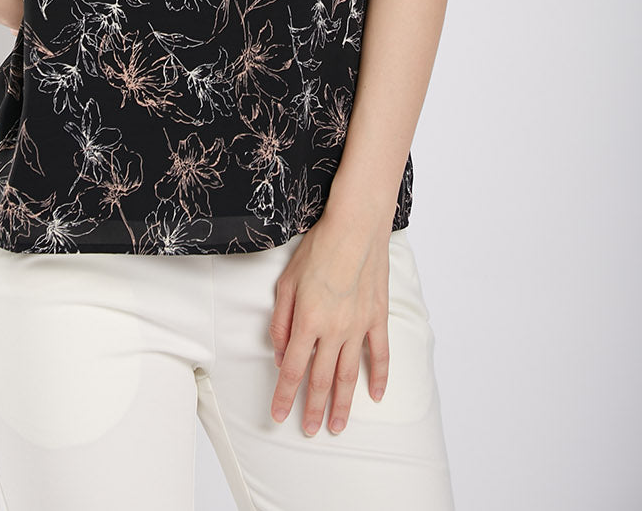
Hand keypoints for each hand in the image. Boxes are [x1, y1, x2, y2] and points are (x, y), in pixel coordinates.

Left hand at [268, 210, 391, 435]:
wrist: (355, 228)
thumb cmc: (318, 249)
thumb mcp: (286, 282)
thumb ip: (281, 322)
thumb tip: (281, 354)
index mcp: (308, 321)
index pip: (293, 369)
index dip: (284, 395)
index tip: (277, 416)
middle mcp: (334, 330)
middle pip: (321, 379)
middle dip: (313, 409)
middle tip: (309, 431)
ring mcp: (359, 326)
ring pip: (349, 375)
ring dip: (342, 404)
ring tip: (337, 426)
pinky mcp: (377, 318)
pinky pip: (380, 354)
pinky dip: (379, 377)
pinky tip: (376, 396)